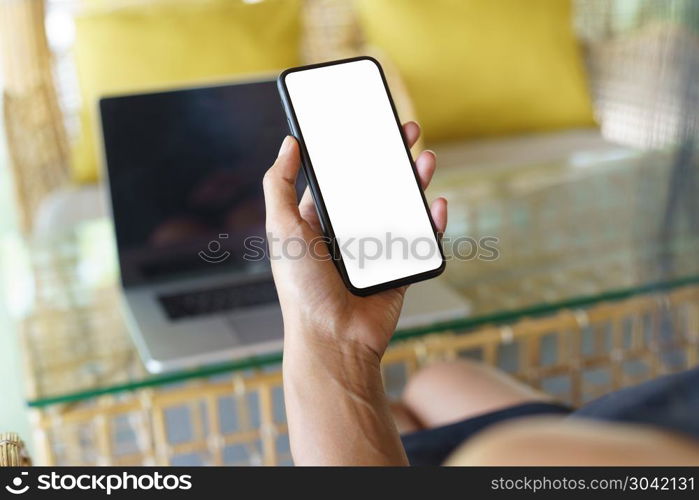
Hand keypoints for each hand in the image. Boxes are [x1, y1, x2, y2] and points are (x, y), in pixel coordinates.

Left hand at [263, 122, 446, 359]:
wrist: (332, 338)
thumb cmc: (302, 287)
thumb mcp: (281, 228)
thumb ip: (278, 184)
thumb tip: (288, 142)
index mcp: (319, 222)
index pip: (339, 178)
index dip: (352, 151)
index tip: (366, 125)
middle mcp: (348, 233)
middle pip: (375, 187)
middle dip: (391, 158)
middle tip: (405, 130)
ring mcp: (376, 251)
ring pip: (402, 208)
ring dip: (415, 181)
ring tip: (425, 156)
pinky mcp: (400, 269)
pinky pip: (421, 240)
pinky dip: (432, 221)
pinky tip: (437, 202)